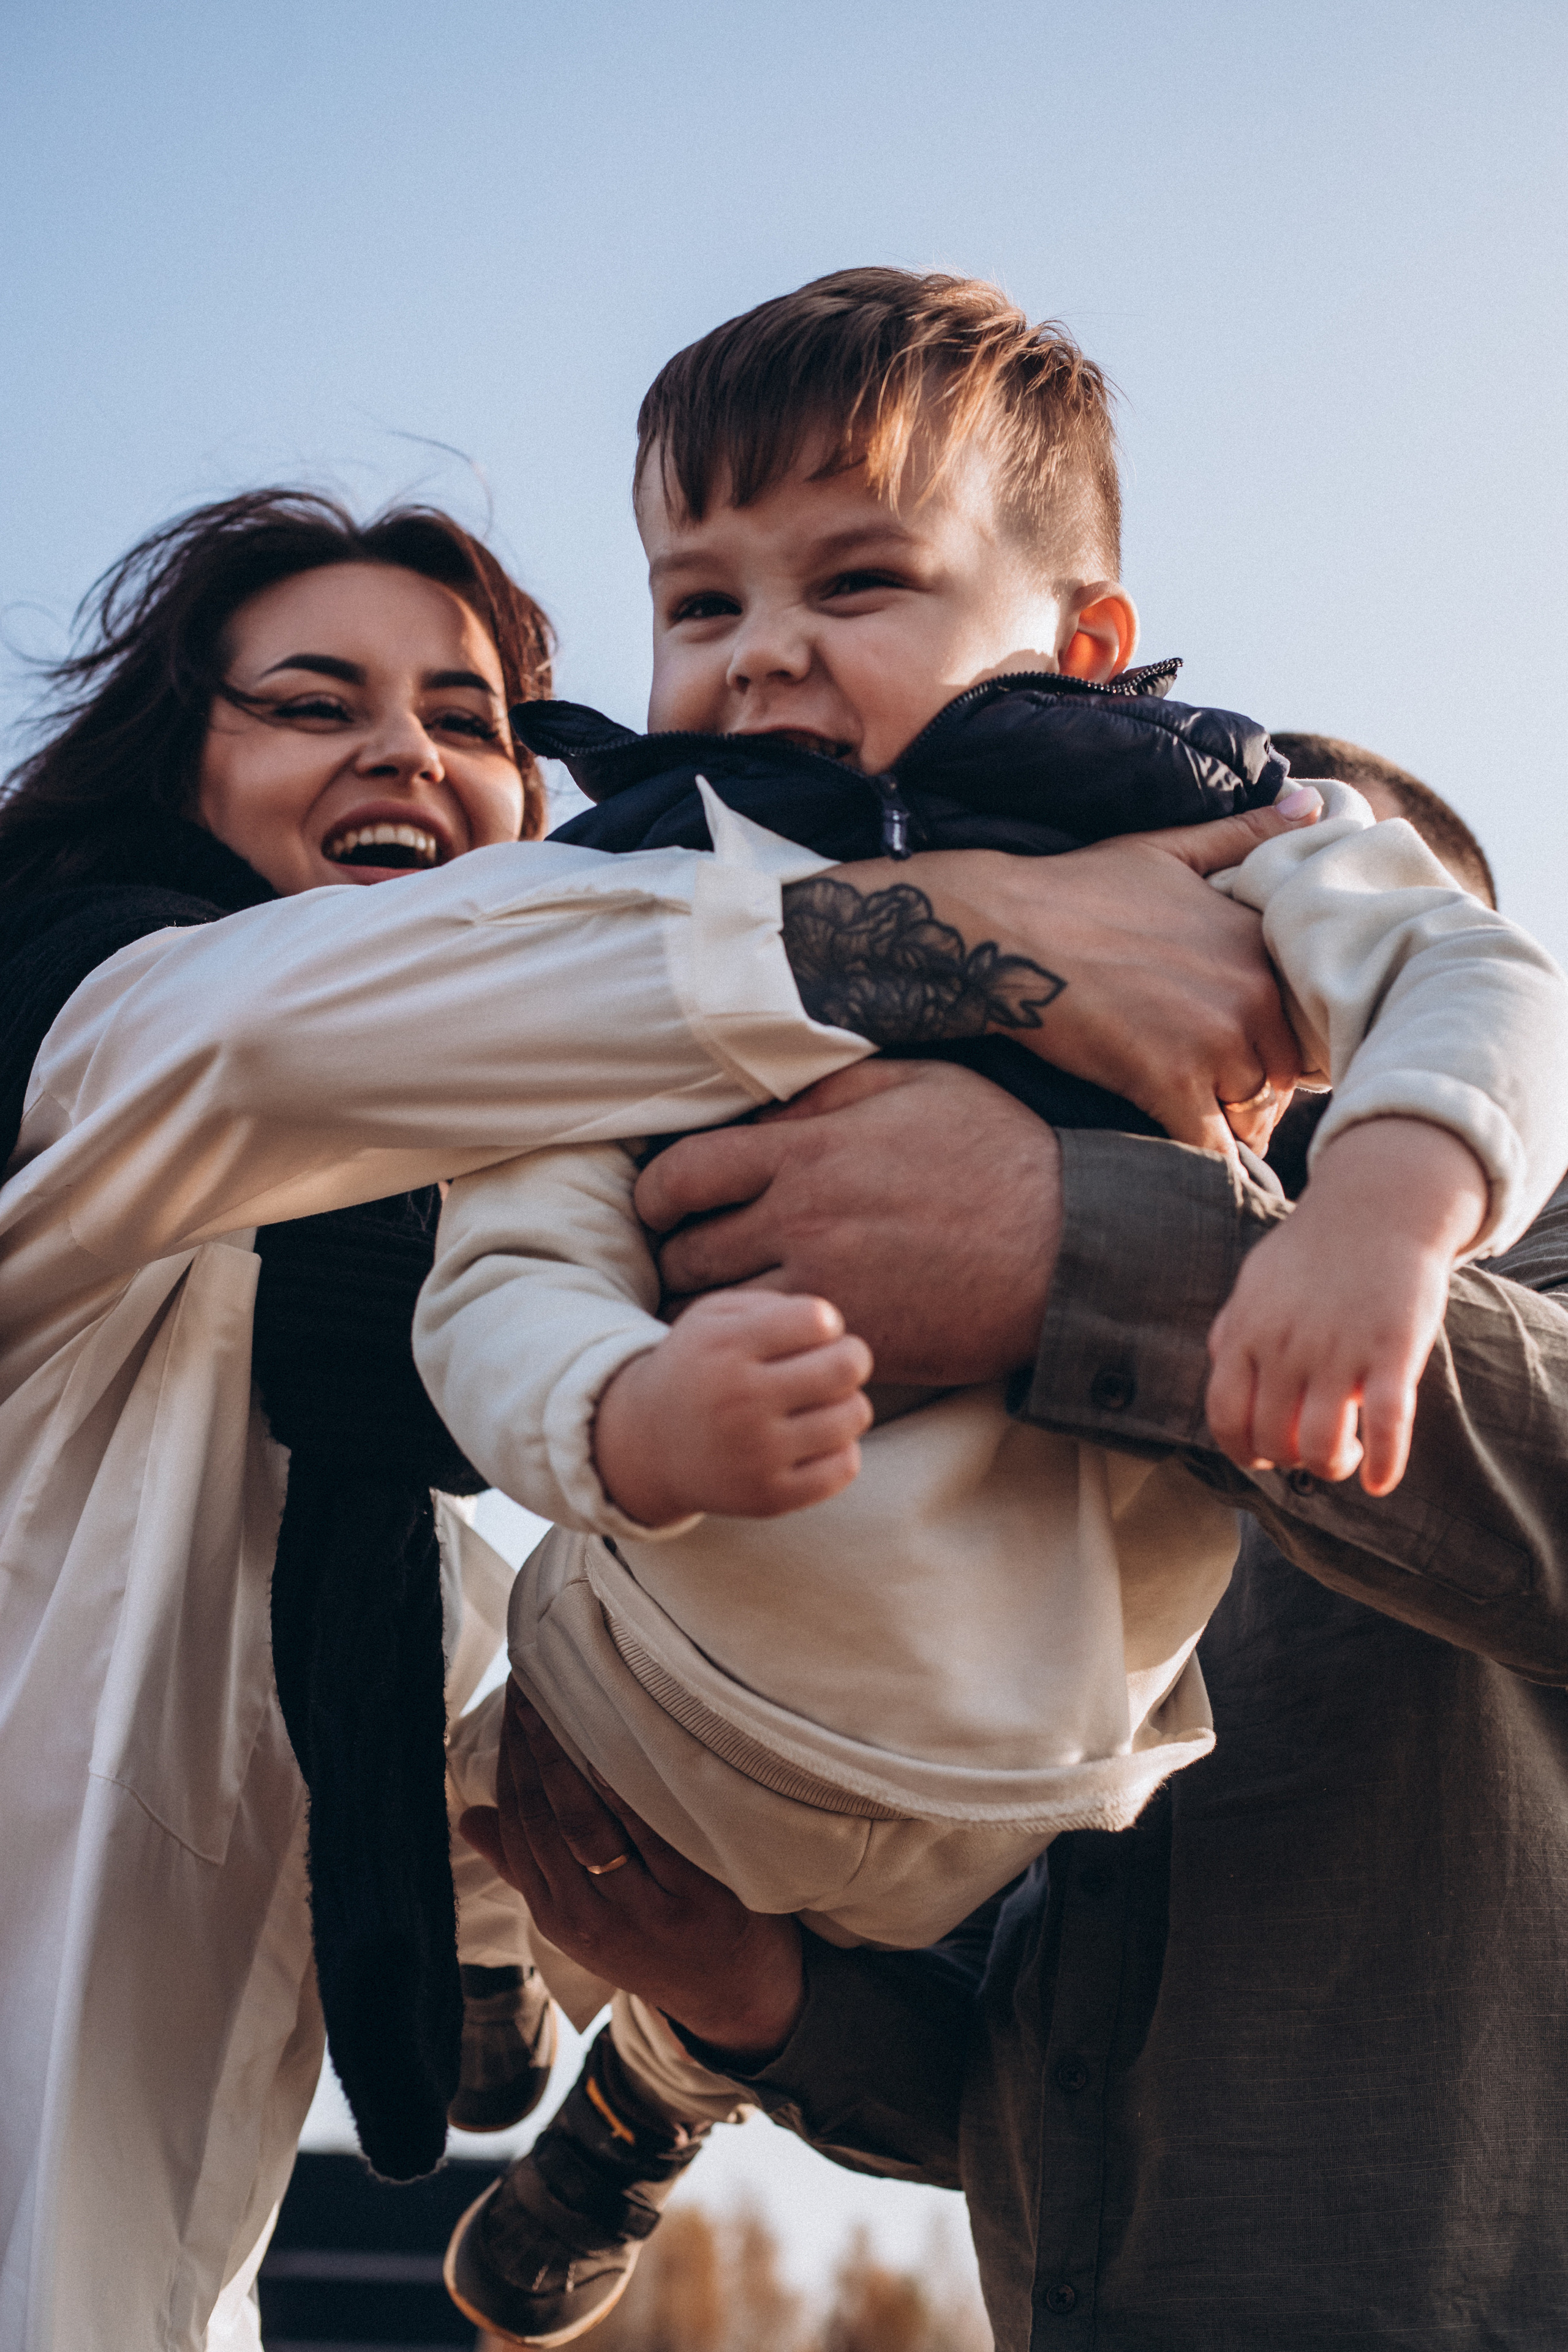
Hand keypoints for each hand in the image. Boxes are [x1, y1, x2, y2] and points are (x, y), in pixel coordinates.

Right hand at [460, 1684, 805, 2061]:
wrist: (739, 2001)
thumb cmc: (658, 1942)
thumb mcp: (583, 1918)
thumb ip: (528, 1867)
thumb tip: (468, 1816)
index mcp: (558, 1917)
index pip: (518, 1825)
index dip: (510, 1762)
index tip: (512, 1705)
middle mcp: (590, 1918)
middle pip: (545, 1817)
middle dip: (532, 1745)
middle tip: (531, 1681)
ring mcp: (642, 1912)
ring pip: (585, 1822)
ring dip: (569, 1755)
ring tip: (564, 1693)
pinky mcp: (695, 1902)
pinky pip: (652, 1832)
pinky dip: (631, 1786)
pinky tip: (622, 1741)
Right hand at [592, 1290, 872, 1524]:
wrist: (648, 1445)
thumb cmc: (698, 1367)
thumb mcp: (712, 1317)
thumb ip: (772, 1303)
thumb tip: (833, 1326)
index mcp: (725, 1347)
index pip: (817, 1320)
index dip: (826, 1322)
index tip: (811, 1334)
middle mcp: (740, 1401)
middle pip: (847, 1366)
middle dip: (852, 1357)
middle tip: (834, 1364)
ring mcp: (756, 1455)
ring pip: (855, 1414)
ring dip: (848, 1403)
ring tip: (822, 1402)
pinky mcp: (770, 1497)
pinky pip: (846, 1465)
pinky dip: (841, 1448)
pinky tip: (815, 1440)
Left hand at [637, 1059, 1062, 1386]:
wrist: (1070, 1245)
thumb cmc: (1000, 1155)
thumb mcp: (917, 1085)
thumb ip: (829, 1088)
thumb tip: (763, 1102)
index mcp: (807, 1153)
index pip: (682, 1175)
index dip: (658, 1192)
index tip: (665, 1201)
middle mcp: (801, 1224)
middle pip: (684, 1253)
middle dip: (674, 1254)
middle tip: (688, 1254)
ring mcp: (826, 1290)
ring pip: (716, 1314)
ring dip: (707, 1309)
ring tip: (719, 1302)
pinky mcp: (855, 1341)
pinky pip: (774, 1351)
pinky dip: (760, 1346)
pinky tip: (771, 1335)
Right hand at [818, 795, 1316, 1159]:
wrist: (1003, 929)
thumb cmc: (1077, 889)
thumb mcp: (1170, 850)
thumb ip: (1247, 834)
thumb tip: (1315, 803)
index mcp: (1257, 943)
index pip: (1299, 1022)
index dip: (1271, 1046)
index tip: (1238, 1057)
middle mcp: (1251, 992)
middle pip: (1280, 1074)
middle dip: (1249, 1091)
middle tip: (1208, 1098)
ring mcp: (1213, 1040)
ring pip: (1247, 1112)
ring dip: (1221, 1124)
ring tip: (1183, 1120)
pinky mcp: (1169, 1083)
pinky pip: (1208, 1147)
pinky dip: (1198, 1161)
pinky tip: (1174, 1156)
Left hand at [1204, 1118, 1488, 1493]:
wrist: (1379, 1207)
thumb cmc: (1314, 1251)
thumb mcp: (1256, 1283)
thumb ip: (1232, 1327)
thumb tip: (1218, 1368)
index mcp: (1247, 1332)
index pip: (1225, 1417)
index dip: (1242, 1450)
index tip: (1262, 1456)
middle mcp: (1287, 1347)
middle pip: (1273, 1439)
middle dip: (1288, 1460)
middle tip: (1309, 1449)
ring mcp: (1340, 1350)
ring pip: (1321, 1446)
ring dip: (1330, 1466)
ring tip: (1343, 1455)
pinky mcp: (1394, 1351)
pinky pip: (1386, 1426)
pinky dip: (1383, 1465)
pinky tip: (1380, 1481)